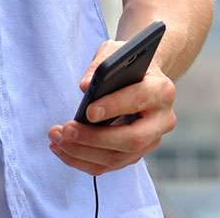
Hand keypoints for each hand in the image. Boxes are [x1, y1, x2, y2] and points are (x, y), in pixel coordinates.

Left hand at [47, 40, 176, 175]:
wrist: (143, 79)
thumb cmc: (126, 64)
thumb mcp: (114, 53)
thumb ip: (101, 65)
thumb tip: (85, 86)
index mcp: (161, 90)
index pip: (140, 99)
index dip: (114, 106)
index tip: (88, 111)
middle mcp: (162, 120)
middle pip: (132, 139)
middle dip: (95, 138)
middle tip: (66, 131)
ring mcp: (151, 141)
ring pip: (118, 157)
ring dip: (82, 153)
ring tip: (56, 140)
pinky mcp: (137, 154)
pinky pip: (109, 165)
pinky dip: (83, 161)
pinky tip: (62, 149)